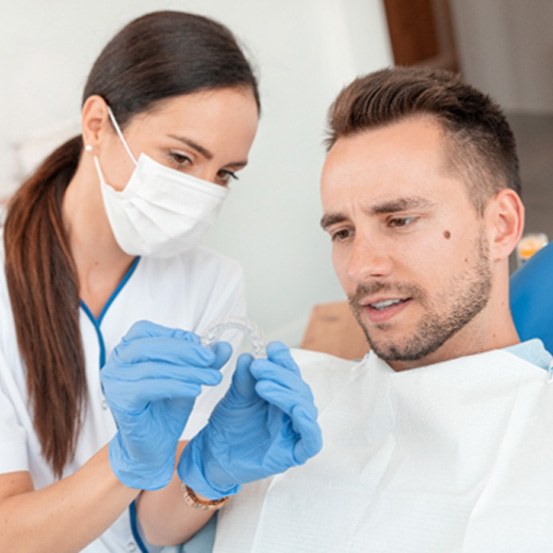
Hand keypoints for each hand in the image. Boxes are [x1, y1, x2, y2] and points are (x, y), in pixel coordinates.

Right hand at [101, 320, 230, 490]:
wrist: (153, 449)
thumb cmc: (165, 409)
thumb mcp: (189, 378)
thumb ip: (204, 361)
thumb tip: (225, 346)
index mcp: (126, 350)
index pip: (147, 330)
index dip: (176, 336)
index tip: (203, 347)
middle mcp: (114, 362)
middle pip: (150, 346)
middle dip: (185, 351)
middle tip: (211, 360)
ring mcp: (113, 381)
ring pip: (153, 367)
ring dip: (187, 371)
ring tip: (212, 377)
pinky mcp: (119, 400)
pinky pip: (149, 387)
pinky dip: (175, 386)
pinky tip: (195, 390)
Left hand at [177, 341, 321, 498]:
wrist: (213, 457)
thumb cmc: (227, 426)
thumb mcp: (235, 397)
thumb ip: (244, 379)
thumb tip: (248, 357)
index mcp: (282, 395)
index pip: (290, 373)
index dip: (284, 360)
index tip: (272, 347)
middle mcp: (292, 411)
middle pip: (299, 388)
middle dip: (280, 374)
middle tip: (257, 366)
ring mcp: (295, 432)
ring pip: (305, 408)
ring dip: (287, 393)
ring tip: (262, 385)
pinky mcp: (294, 454)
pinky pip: (312, 440)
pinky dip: (308, 424)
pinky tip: (297, 410)